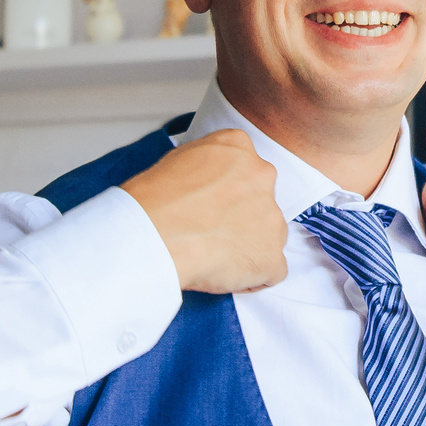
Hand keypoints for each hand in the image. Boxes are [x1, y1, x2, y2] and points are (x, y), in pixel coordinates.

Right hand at [121, 129, 288, 294]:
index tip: (214, 206)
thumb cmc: (154, 202)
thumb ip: (206, 167)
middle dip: (242, 218)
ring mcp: (271, 217)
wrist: (153, 236)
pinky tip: (224, 274)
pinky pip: (271, 271)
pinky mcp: (272, 256)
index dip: (229, 193)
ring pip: (269, 236)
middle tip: (210, 232)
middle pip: (261, 201)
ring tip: (212, 255)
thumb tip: (207, 183)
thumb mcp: (177, 159)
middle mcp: (262, 177)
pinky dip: (252, 277)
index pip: (245, 169)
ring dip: (248, 246)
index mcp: (238, 148)